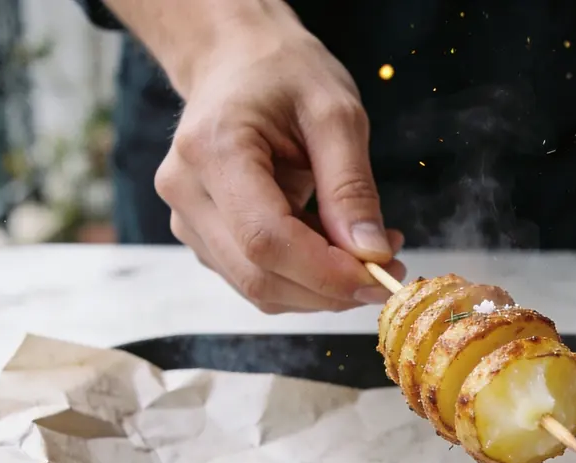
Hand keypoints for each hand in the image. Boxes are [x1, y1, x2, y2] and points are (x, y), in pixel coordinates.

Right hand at [153, 15, 404, 312]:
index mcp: (213, 149)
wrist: (236, 60)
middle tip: (388, 270)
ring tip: (367, 249)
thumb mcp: (336, 114)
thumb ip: (352, 187)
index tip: (380, 275)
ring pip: (259, 287)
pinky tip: (335, 246)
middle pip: (259, 275)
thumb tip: (371, 253)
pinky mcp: (202, 236)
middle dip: (330, 288)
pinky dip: (304, 277)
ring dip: (321, 288)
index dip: (325, 273)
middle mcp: (187, 191)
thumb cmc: (283, 74)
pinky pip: (257, 277)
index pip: (265, 240)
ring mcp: (188, 218)